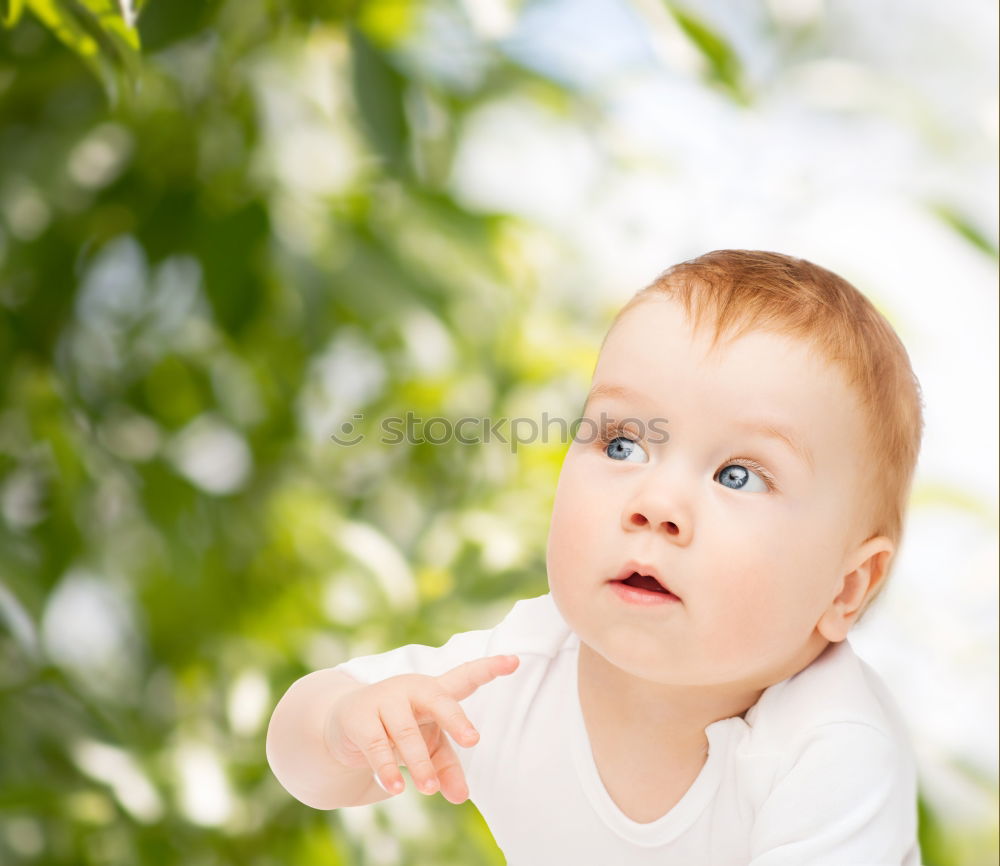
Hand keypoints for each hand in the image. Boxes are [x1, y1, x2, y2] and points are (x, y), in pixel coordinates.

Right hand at [324, 654, 519, 803]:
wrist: (344, 723)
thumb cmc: (400, 730)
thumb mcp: (428, 746)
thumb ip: (447, 767)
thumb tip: (462, 797)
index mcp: (434, 691)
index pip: (465, 676)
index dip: (490, 668)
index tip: (515, 660)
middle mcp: (411, 688)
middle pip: (438, 699)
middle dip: (456, 718)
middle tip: (473, 740)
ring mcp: (384, 699)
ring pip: (406, 732)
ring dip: (419, 762)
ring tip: (429, 789)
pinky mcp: (359, 717)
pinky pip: (376, 744)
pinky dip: (386, 768)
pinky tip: (395, 789)